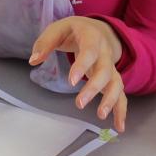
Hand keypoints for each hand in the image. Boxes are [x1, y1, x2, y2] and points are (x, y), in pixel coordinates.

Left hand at [30, 16, 126, 130]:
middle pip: (105, 71)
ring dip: (111, 100)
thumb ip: (45, 43)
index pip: (90, 52)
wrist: (98, 29)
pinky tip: (119, 126)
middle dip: (94, 88)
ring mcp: (111, 66)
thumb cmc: (73, 30)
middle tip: (79, 104)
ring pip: (116, 83)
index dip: (82, 66)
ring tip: (101, 116)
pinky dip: (121, 110)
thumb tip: (33, 61)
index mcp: (92, 37)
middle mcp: (105, 53)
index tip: (72, 82)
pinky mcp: (113, 78)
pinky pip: (121, 94)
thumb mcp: (57, 29)